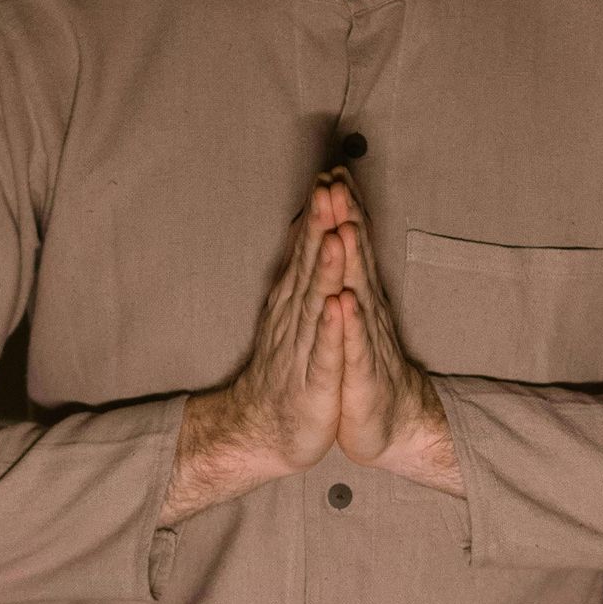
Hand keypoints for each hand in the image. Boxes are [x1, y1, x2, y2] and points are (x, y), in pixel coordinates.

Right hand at [159, 180, 347, 523]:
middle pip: (312, 265)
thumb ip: (303, 275)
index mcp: (295, 301)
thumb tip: (308, 232)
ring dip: (327, 267)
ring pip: (317, 301)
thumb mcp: (296, 317)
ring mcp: (303, 348)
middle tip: (330, 187)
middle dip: (322, 226)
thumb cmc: (286, 372)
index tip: (332, 175)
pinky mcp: (313, 382)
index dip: (322, 214)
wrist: (265, 428)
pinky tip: (337, 305)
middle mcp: (295, 318)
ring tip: (335, 233)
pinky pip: (324, 351)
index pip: (310, 250)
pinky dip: (331, 328)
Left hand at [327, 177, 463, 494]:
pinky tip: (343, 304)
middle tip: (339, 182)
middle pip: (355, 261)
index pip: (350, 247)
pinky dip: (346, 326)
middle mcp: (364, 314)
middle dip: (347, 221)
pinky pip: (351, 349)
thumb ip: (345, 274)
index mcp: (357, 298)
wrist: (382, 424)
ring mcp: (364, 344)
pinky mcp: (360, 378)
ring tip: (344, 229)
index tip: (334, 171)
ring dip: (350, 264)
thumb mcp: (348, 317)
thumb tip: (340, 232)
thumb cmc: (359, 366)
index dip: (343, 211)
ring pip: (355, 297)